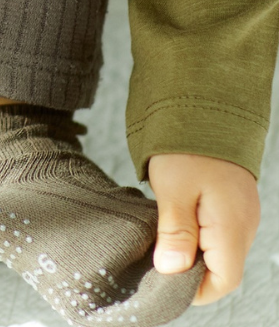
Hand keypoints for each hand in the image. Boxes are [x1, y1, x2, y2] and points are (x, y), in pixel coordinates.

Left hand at [148, 152, 259, 303]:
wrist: (205, 108)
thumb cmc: (186, 146)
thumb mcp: (173, 188)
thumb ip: (175, 232)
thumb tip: (170, 270)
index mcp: (233, 227)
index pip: (223, 280)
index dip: (193, 290)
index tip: (162, 283)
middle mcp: (244, 226)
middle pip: (221, 269)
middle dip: (189, 273)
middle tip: (153, 262)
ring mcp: (241, 214)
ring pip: (218, 251)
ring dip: (191, 253)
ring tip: (159, 241)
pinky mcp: (232, 204)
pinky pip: (218, 233)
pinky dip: (196, 236)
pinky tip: (173, 224)